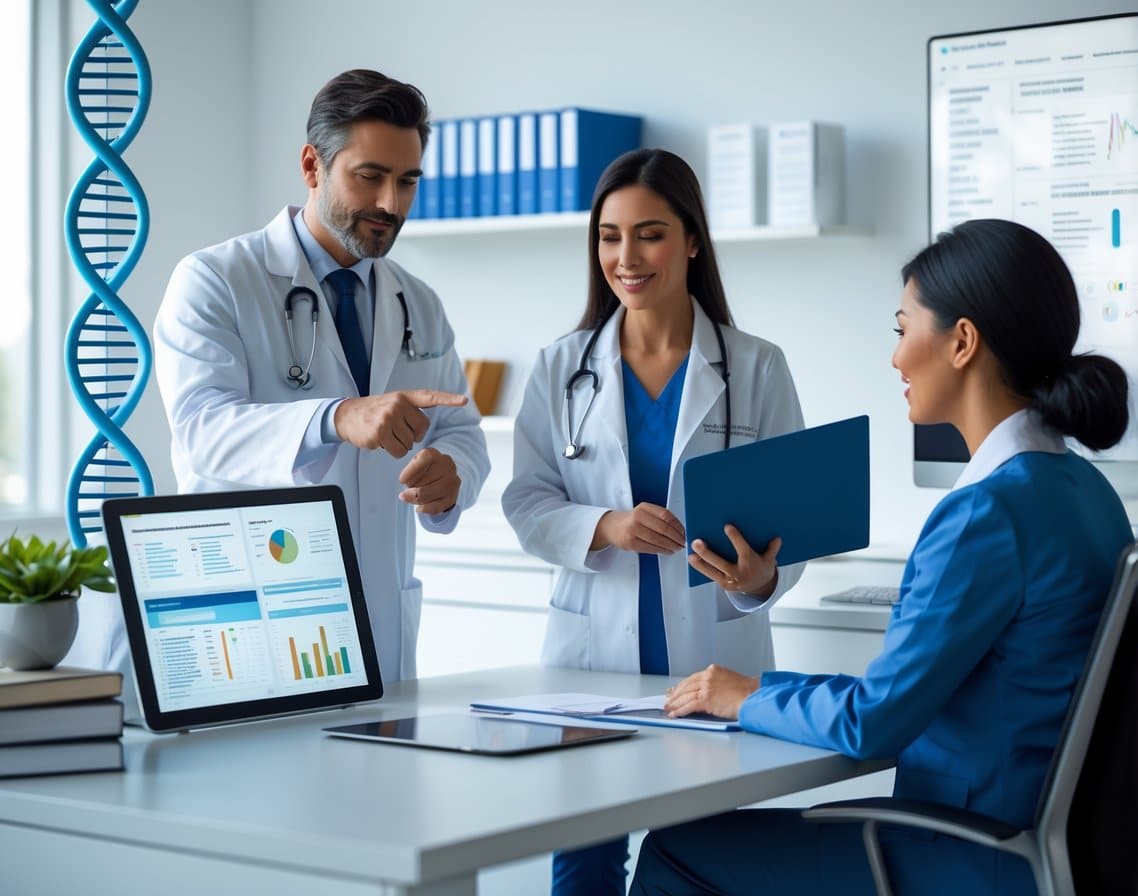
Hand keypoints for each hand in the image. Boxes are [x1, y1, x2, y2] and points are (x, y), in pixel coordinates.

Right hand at [334, 389, 467, 456]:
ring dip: (399, 444)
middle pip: (422, 430)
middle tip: (395, 430)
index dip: (448, 399)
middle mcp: (398, 404)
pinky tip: (380, 441)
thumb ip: (410, 410)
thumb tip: (425, 429)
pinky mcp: (380, 432)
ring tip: (385, 434)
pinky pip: (399, 451)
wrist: (346, 416)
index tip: (464, 400)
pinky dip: (392, 451)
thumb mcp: (393, 403)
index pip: (430, 397)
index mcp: (404, 396)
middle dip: (412, 436)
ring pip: (410, 443)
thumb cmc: (374, 412)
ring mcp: (389, 417)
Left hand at [399, 447, 460, 513]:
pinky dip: (424, 508)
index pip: (424, 458)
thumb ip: (410, 471)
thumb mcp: (414, 465)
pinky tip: (419, 508)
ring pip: (426, 495)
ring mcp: (451, 482)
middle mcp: (446, 466)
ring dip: (414, 499)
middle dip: (411, 488)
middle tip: (410, 488)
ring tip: (411, 497)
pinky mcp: (452, 497)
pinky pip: (434, 507)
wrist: (440, 481)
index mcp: (434, 455)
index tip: (402, 480)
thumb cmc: (423, 472)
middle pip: (422, 481)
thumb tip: (405, 485)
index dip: (410, 471)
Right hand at [591, 503, 685, 553]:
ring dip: (671, 546)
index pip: (666, 515)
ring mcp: (632, 530)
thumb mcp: (644, 513)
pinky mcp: (630, 543)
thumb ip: (659, 518)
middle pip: (663, 528)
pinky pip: (650, 548)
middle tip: (684, 542)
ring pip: (658, 540)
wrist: (611, 527)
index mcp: (644, 507)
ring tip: (678, 548)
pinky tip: (668, 551)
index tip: (685, 532)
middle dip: (676, 537)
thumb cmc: (632, 520)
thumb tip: (680, 529)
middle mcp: (637, 517)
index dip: (678, 525)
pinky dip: (662, 551)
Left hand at [664, 664, 757, 720]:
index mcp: (713, 670)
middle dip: (675, 694)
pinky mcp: (706, 699)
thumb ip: (716, 684)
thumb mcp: (730, 681)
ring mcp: (706, 687)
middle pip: (686, 686)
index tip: (675, 691)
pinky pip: (689, 705)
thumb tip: (705, 694)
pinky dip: (680, 710)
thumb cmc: (748, 692)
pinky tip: (675, 714)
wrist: (754, 696)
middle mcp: (707, 676)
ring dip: (675, 704)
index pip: (692, 678)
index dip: (682, 686)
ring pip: (685, 696)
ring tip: (669, 709)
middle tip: (668, 701)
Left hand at [688, 527, 780, 596]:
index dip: (736, 538)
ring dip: (700, 564)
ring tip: (690, 555)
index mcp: (751, 564)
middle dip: (708, 554)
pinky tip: (693, 560)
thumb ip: (772, 549)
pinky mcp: (724, 585)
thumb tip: (777, 538)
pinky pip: (712, 576)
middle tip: (696, 542)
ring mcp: (730, 581)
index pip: (742, 550)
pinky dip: (702, 569)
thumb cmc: (762, 568)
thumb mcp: (769, 559)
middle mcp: (739, 574)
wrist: (761, 588)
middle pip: (721, 563)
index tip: (727, 526)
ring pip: (712, 572)